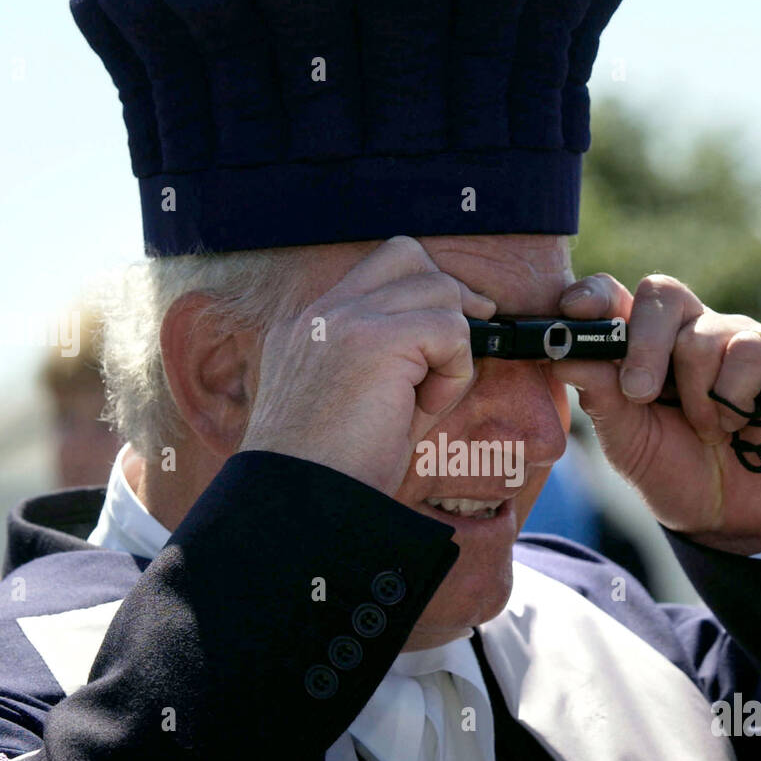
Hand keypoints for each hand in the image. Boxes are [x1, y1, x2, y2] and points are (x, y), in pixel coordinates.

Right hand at [239, 236, 495, 495]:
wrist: (301, 505)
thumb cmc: (332, 473)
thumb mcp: (353, 401)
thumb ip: (389, 360)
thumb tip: (454, 335)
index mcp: (308, 324)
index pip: (378, 266)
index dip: (422, 290)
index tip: (445, 336)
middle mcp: (319, 311)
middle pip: (409, 255)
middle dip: (449, 299)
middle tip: (458, 352)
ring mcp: (342, 319)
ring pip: (438, 290)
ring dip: (450, 347)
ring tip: (425, 402)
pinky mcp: (372, 340)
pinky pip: (451, 331)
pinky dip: (454, 374)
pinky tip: (424, 412)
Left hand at [550, 273, 760, 552]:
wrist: (735, 513)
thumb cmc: (675, 470)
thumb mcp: (627, 440)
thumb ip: (600, 397)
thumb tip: (561, 357)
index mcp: (636, 343)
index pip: (612, 296)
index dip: (594, 296)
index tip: (574, 310)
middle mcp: (682, 328)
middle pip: (660, 294)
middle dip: (645, 347)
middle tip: (640, 395)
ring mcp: (729, 333)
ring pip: (701, 337)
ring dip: (697, 397)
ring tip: (706, 430)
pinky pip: (748, 352)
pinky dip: (734, 398)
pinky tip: (738, 421)